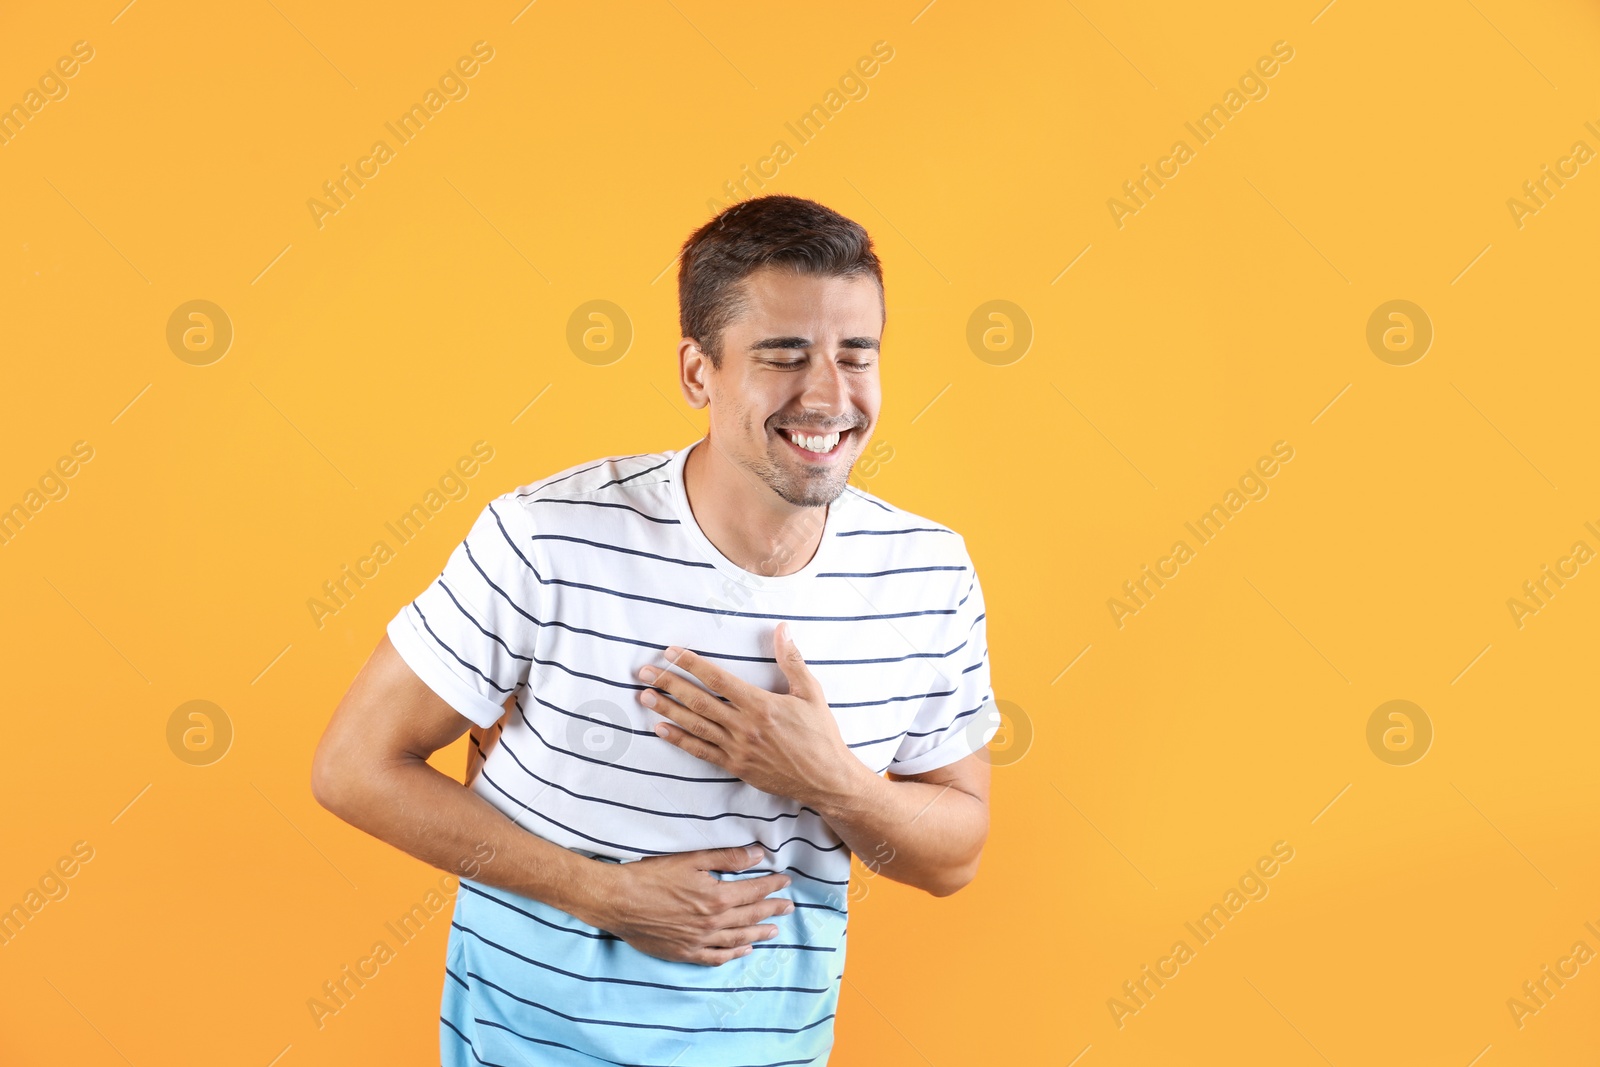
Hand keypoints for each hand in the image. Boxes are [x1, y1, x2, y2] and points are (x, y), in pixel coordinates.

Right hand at [586, 845, 794, 965]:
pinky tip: (743, 950)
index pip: (753, 892)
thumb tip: (757, 855)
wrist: (619, 902)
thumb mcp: (691, 859)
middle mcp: (712, 922)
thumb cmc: (651, 876)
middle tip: (789, 907)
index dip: (772, 886)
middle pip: (751, 916)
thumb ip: (727, 858)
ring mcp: (699, 941)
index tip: (785, 882)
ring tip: (775, 931)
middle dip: (773, 910)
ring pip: (738, 938)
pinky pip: (716, 957)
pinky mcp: (685, 953)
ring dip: (759, 933)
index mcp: (716, 897)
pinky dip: (733, 955)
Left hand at [638, 623, 862, 805]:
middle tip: (644, 671)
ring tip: (644, 696)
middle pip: (698, 701)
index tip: (670, 652)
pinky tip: (660, 730)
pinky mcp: (736, 766)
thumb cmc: (821, 735)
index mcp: (761, 704)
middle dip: (669, 684)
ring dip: (667, 710)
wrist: (826, 779)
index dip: (691, 664)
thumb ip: (791, 660)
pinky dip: (679, 740)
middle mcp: (744, 726)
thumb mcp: (811, 693)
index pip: (717, 679)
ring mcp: (738, 748)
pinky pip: (701, 752)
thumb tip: (782, 628)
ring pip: (695, 725)